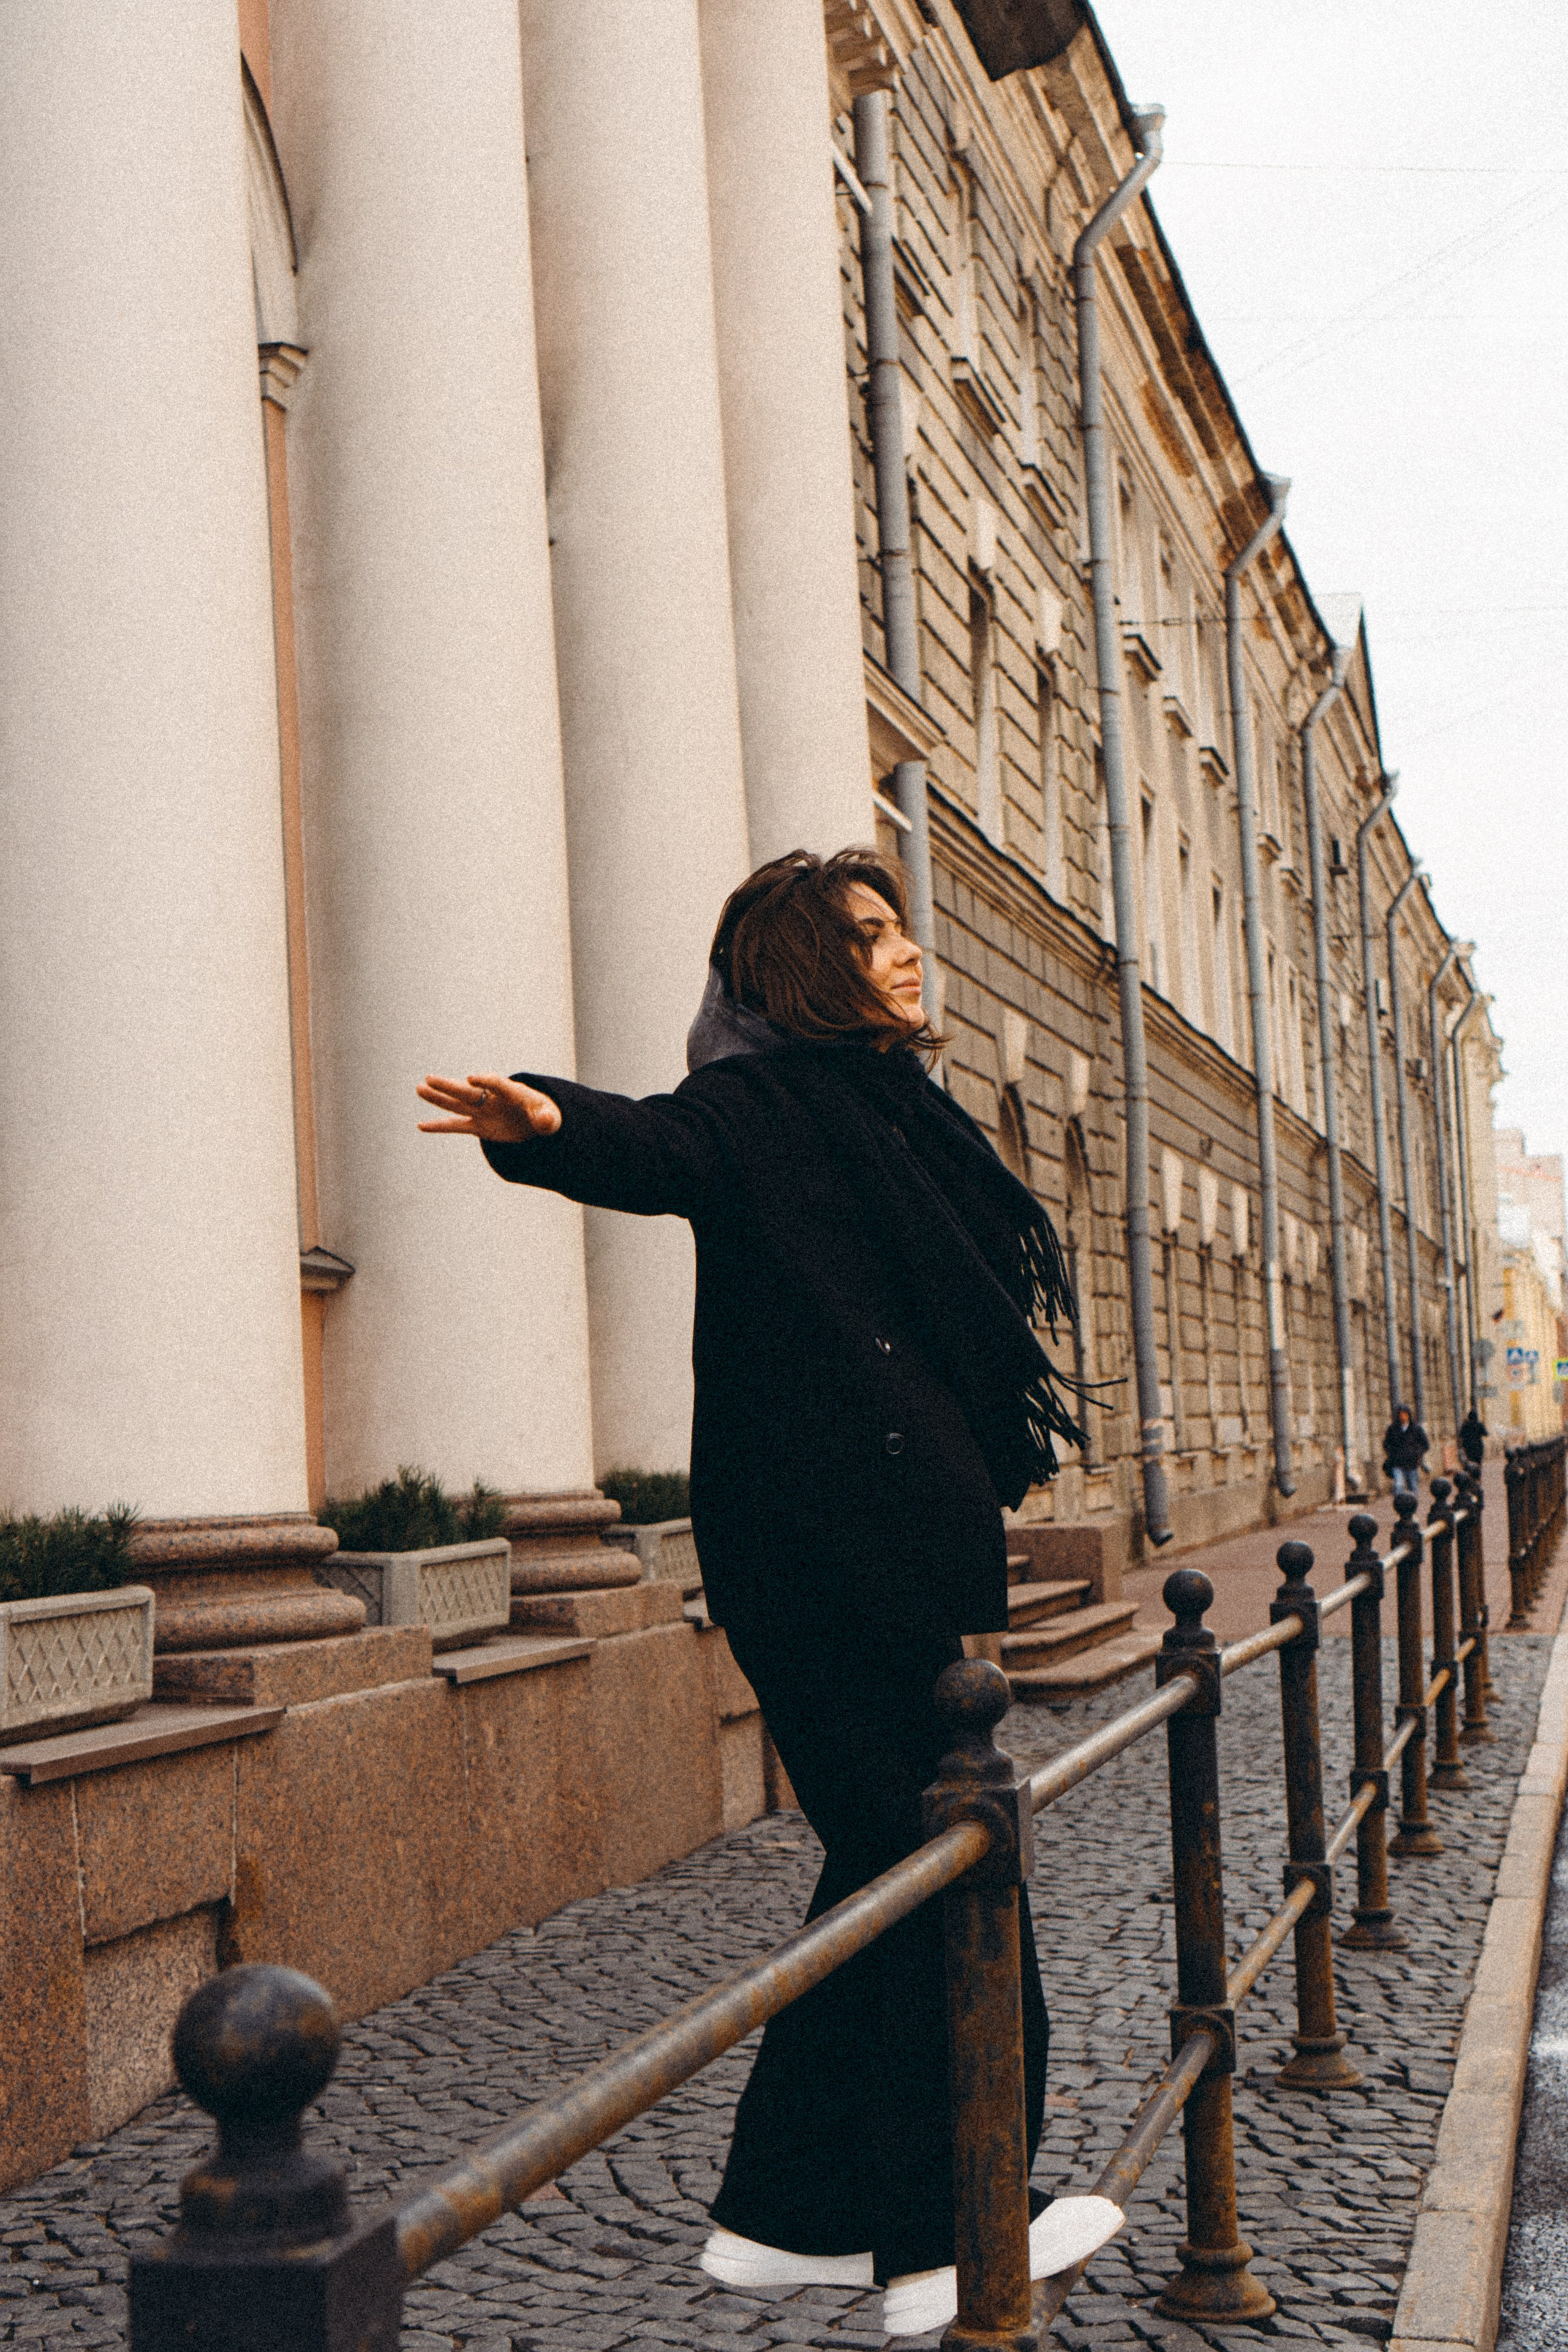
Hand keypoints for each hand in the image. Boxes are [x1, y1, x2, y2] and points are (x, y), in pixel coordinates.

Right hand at [417, 1072, 561, 1142]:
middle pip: (468, 1092)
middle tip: (429, 1078)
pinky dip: (439, 1127)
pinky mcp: (479, 1126)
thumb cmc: (545, 1114)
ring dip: (438, 1098)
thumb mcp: (552, 1118)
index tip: (471, 1079)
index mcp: (512, 1092)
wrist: (538, 1122)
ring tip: (419, 1088)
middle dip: (450, 1086)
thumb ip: (547, 1119)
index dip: (486, 1081)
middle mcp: (493, 1099)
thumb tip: (545, 1121)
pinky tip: (421, 1125)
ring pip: (457, 1105)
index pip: (497, 1084)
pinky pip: (456, 1126)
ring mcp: (484, 1112)